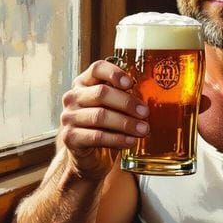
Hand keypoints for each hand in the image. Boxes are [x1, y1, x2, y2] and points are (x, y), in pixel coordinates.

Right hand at [59, 59, 150, 181]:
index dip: (115, 73)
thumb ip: (125, 95)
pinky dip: (117, 139)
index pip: (97, 68)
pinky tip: (130, 141)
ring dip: (125, 123)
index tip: (131, 83)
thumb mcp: (114, 105)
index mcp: (85, 82)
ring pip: (100, 116)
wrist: (89, 154)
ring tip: (143, 129)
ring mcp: (68, 117)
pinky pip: (96, 136)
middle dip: (127, 103)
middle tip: (146, 112)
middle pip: (101, 93)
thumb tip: (153, 92)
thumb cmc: (106, 123)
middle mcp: (73, 96)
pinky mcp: (69, 137)